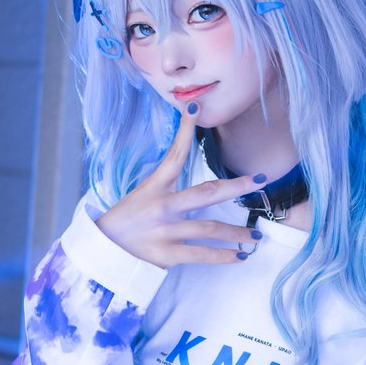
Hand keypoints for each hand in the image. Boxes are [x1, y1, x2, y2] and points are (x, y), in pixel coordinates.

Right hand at [94, 103, 264, 267]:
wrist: (105, 250)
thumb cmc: (128, 219)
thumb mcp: (143, 193)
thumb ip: (168, 185)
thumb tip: (198, 180)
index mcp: (155, 187)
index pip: (174, 155)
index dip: (185, 130)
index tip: (195, 107)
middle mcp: (163, 206)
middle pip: (206, 193)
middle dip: (236, 186)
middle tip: (260, 180)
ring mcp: (166, 231)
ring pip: (211, 229)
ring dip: (238, 232)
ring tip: (257, 234)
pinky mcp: (167, 254)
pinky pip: (202, 255)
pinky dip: (224, 256)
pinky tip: (240, 255)